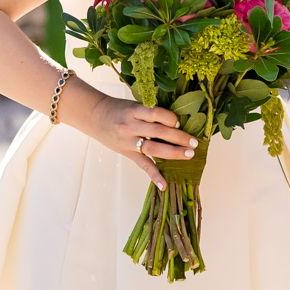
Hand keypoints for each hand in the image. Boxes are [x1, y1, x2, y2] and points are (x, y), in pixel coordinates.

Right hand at [71, 84, 195, 164]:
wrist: (94, 115)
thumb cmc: (119, 108)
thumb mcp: (134, 105)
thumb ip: (151, 112)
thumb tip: (177, 121)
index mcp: (134, 110)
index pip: (156, 113)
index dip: (170, 118)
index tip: (179, 122)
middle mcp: (131, 126)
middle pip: (158, 132)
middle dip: (179, 137)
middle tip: (194, 143)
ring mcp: (129, 141)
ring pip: (153, 148)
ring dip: (173, 153)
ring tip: (189, 155)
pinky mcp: (127, 153)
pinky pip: (143, 165)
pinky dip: (154, 176)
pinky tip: (164, 185)